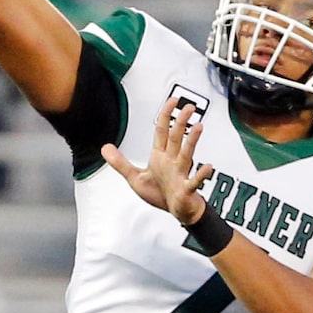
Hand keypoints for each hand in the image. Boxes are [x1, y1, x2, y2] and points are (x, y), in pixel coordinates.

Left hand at [102, 97, 216, 226]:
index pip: (163, 130)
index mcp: (160, 157)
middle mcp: (172, 161)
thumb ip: (120, 163)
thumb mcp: (135, 178)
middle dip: (181, 121)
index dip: (166, 114)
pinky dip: (201, 175)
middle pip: (176, 138)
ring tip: (198, 127)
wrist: (177, 212)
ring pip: (186, 154)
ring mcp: (180, 174)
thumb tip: (105, 148)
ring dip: (192, 141)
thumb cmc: (161, 194)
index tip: (173, 101)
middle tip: (189, 107)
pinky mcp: (186, 189)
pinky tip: (207, 167)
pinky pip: (194, 181)